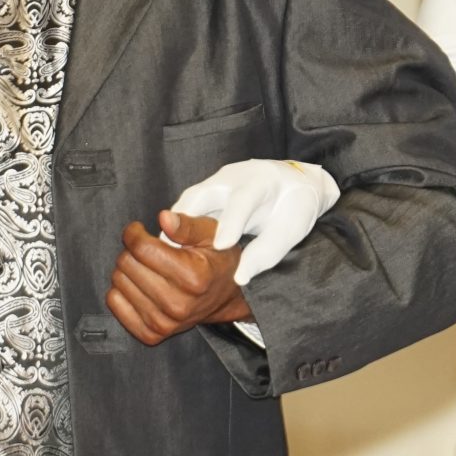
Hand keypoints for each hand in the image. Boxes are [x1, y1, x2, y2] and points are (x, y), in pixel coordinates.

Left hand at [108, 213, 252, 344]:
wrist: (227, 298)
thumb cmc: (217, 261)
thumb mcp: (213, 235)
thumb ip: (188, 225)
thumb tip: (163, 218)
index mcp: (194, 277)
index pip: (142, 248)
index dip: (134, 232)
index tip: (139, 229)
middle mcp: (178, 304)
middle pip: (127, 263)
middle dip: (133, 250)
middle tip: (148, 251)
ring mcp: (164, 323)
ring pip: (118, 281)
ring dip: (128, 270)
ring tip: (147, 268)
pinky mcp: (151, 334)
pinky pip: (114, 302)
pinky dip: (122, 289)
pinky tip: (140, 285)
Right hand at [169, 159, 339, 285]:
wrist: (292, 183)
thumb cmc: (294, 208)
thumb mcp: (290, 231)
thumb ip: (266, 253)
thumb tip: (239, 278)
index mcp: (261, 182)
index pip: (243, 199)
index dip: (231, 222)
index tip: (221, 246)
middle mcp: (233, 177)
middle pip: (200, 195)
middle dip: (182, 223)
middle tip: (170, 255)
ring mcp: (216, 181)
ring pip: (187, 201)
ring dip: (172, 227)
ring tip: (162, 257)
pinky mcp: (206, 191)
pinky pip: (186, 208)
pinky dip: (175, 227)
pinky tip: (169, 250)